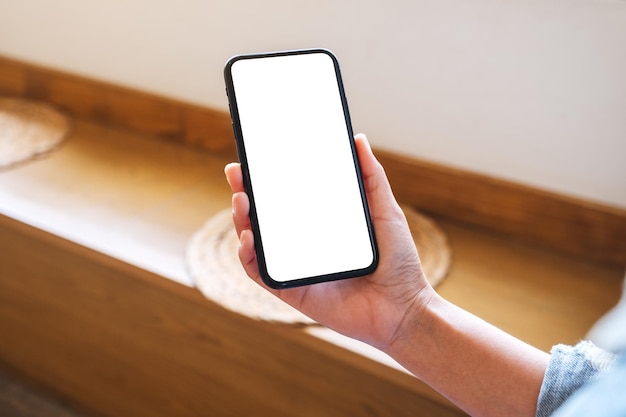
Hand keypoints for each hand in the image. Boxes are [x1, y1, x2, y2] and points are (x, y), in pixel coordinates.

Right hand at [225, 134, 433, 349]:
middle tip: (236, 172)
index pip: (286, 199)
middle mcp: (303, 246)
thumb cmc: (399, 262)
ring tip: (241, 199)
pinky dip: (248, 256)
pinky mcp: (292, 292)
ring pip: (256, 243)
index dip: (266, 180)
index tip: (253, 158)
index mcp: (320, 226)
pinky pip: (261, 273)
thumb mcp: (384, 211)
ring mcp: (296, 268)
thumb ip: (371, 177)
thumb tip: (357, 139)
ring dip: (241, 221)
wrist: (404, 307)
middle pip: (264, 218)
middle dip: (245, 194)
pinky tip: (247, 237)